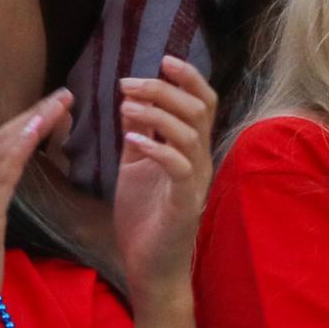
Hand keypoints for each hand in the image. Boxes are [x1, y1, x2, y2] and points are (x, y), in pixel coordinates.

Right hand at [0, 88, 72, 327]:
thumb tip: (7, 181)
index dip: (22, 122)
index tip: (51, 105)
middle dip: (32, 113)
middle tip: (64, 93)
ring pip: (1, 149)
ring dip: (33, 122)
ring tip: (60, 103)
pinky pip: (2, 174)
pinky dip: (20, 147)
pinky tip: (38, 129)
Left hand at [112, 55, 217, 306]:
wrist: (148, 268)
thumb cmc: (144, 218)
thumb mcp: (135, 167)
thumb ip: (138, 135)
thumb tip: (128, 100)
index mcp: (191, 149)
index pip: (203, 102)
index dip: (189, 77)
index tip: (162, 59)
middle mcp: (200, 161)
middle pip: (197, 109)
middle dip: (163, 89)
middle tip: (127, 84)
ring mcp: (195, 182)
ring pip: (191, 133)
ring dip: (156, 114)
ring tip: (125, 108)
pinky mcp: (185, 204)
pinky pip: (179, 166)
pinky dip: (156, 147)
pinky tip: (130, 140)